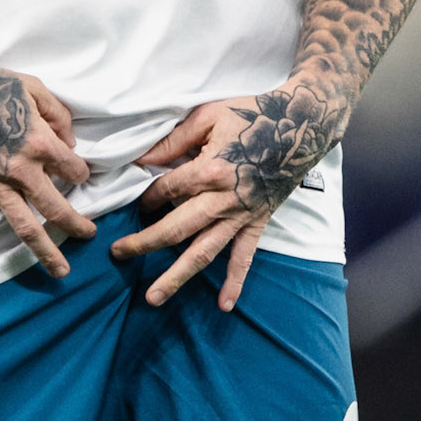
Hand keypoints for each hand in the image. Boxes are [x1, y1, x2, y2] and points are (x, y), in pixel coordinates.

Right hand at [0, 58, 93, 284]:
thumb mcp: (32, 86)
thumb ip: (58, 113)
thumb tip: (70, 139)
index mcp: (40, 143)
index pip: (73, 169)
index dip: (80, 172)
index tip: (79, 174)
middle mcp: (21, 171)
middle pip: (56, 207)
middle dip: (77, 225)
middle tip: (89, 235)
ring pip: (25, 226)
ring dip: (45, 251)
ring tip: (61, 271)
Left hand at [110, 82, 344, 310]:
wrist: (302, 124)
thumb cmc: (252, 114)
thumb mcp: (208, 116)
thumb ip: (173, 141)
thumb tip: (141, 160)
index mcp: (209, 170)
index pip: (165, 190)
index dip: (146, 196)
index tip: (135, 201)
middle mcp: (223, 199)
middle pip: (175, 229)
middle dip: (144, 244)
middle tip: (118, 254)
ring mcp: (241, 215)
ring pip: (204, 251)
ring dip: (177, 275)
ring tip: (154, 297)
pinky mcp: (257, 222)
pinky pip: (244, 257)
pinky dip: (235, 282)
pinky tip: (224, 305)